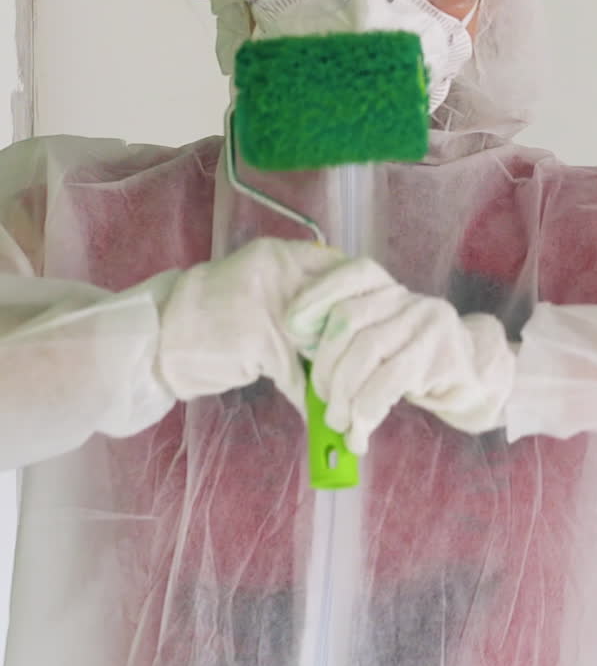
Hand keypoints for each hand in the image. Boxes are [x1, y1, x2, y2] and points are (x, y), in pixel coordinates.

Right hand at [157, 238, 347, 409]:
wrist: (161, 334)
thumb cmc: (212, 314)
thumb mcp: (257, 286)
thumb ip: (299, 293)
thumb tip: (349, 319)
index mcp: (282, 256)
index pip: (344, 272)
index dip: (360, 304)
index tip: (366, 330)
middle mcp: (281, 273)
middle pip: (340, 310)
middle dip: (351, 346)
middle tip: (359, 369)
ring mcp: (271, 306)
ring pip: (323, 346)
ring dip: (333, 376)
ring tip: (340, 395)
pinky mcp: (261, 341)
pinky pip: (297, 375)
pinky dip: (307, 396)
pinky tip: (313, 409)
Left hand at [284, 257, 515, 453]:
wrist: (477, 379)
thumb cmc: (419, 363)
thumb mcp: (383, 342)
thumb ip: (351, 341)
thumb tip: (300, 363)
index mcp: (389, 290)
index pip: (352, 275)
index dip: (317, 296)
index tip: (291, 325)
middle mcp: (409, 300)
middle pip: (348, 320)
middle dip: (324, 364)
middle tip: (320, 399)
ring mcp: (428, 325)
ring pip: (366, 353)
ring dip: (343, 395)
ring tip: (337, 422)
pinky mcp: (442, 358)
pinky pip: (389, 384)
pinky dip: (365, 412)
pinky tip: (359, 433)